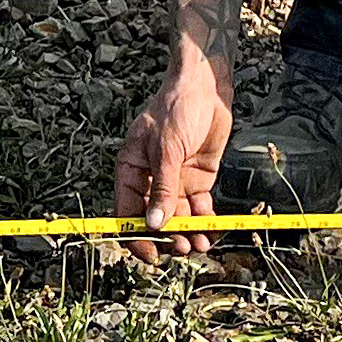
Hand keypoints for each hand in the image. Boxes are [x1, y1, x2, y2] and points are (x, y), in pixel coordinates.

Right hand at [111, 56, 231, 257]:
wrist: (206, 86)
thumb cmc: (176, 108)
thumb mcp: (166, 148)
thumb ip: (162, 187)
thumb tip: (154, 225)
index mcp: (132, 170)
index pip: (128, 212)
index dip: (137, 236)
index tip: (151, 255)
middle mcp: (151, 180)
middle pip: (155, 219)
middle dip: (169, 237)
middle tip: (183, 248)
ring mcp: (175, 181)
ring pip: (179, 218)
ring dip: (188, 234)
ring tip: (200, 245)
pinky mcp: (198, 179)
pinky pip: (199, 209)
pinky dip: (205, 222)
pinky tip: (212, 231)